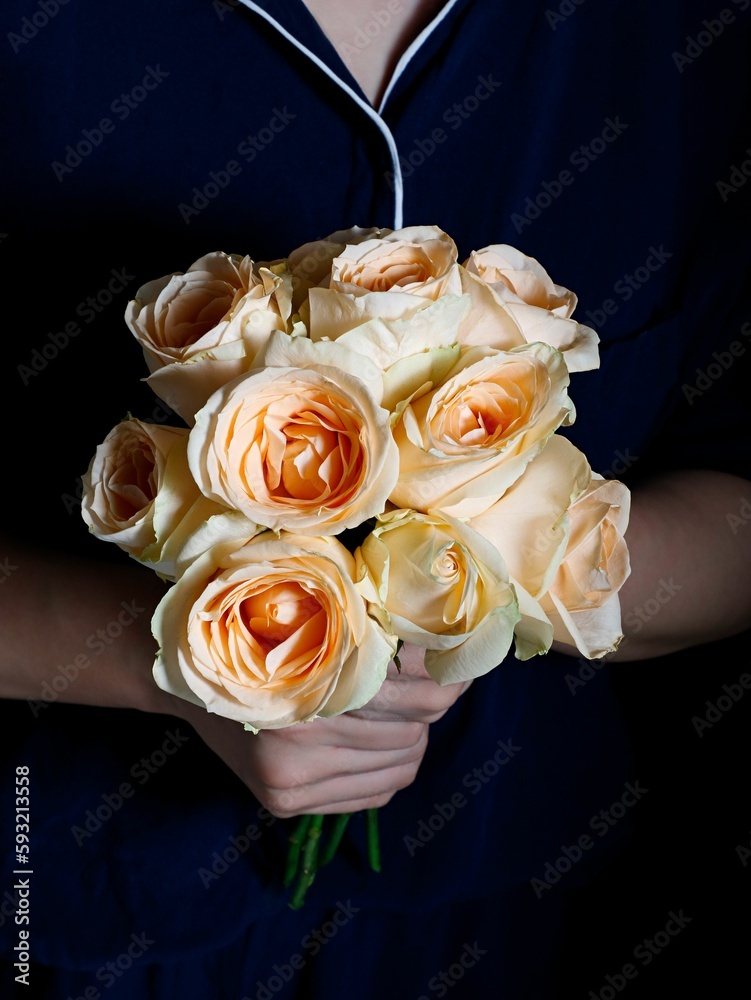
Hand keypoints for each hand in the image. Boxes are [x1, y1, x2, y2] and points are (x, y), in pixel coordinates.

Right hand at [178, 643, 469, 816]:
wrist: (191, 677)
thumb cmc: (264, 636)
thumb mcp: (319, 625)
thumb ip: (373, 643)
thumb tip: (442, 651)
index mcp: (310, 691)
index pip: (412, 701)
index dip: (442, 682)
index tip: (453, 662)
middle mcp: (297, 747)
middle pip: (410, 737)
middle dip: (430, 710)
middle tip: (434, 685)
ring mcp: (288, 783)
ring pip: (398, 769)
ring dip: (412, 740)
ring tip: (403, 714)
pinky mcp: (282, 805)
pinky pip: (372, 795)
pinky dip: (389, 769)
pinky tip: (380, 745)